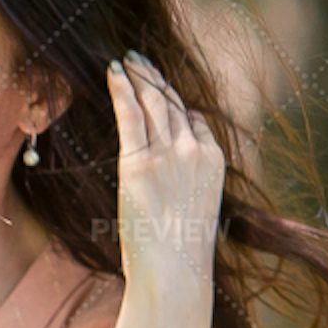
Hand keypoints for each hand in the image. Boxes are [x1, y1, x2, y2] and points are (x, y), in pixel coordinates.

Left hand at [108, 54, 224, 305]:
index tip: (162, 91)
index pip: (194, 120)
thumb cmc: (182, 253)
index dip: (176, 104)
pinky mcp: (139, 161)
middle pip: (172, 103)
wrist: (175, 268)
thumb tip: (176, 187)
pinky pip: (131, 114)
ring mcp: (168, 153)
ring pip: (153, 103)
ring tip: (127, 59)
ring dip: (139, 76)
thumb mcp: (196, 212)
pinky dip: (122, 89)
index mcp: (214, 160)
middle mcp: (194, 150)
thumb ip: (189, 187)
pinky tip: (113, 71)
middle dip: (155, 78)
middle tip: (140, 59)